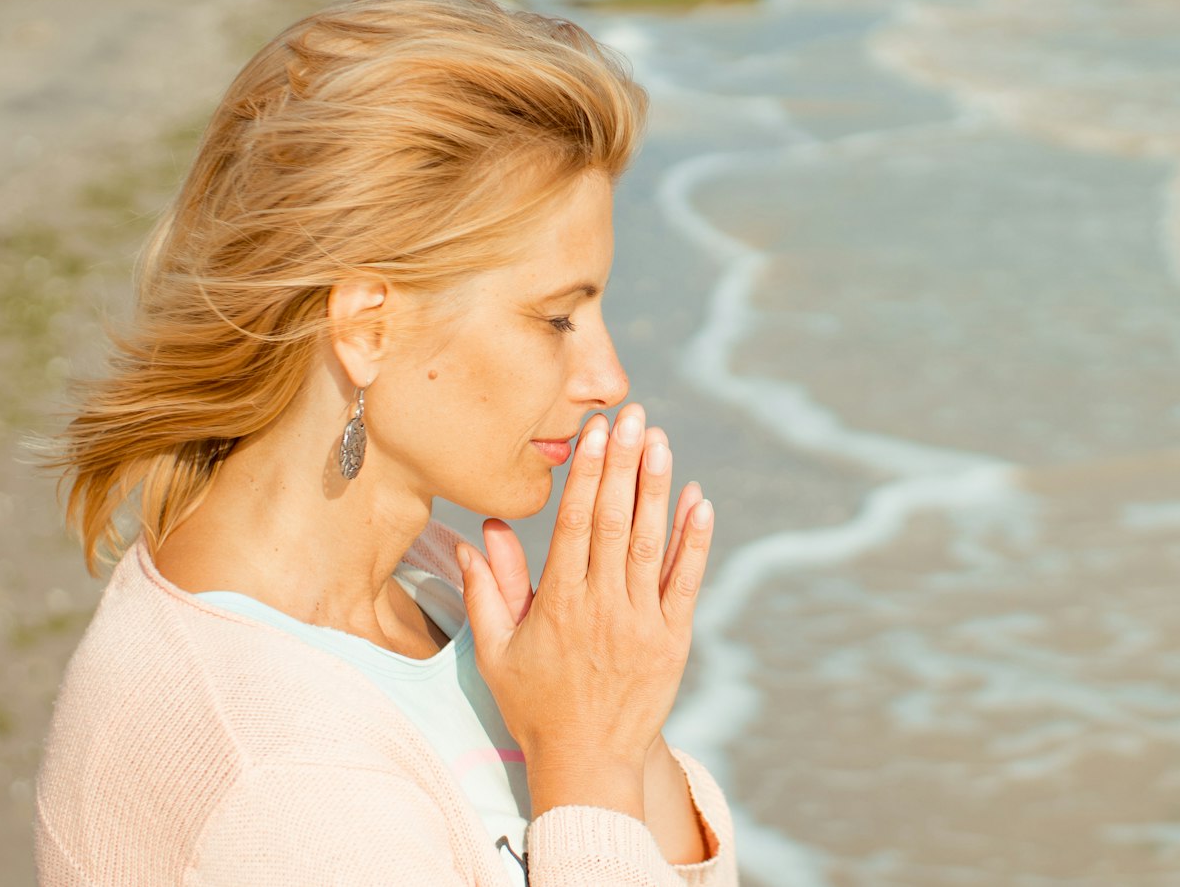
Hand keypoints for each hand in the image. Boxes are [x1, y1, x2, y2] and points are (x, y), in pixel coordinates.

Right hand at [456, 403, 715, 811]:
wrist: (588, 763)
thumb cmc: (535, 705)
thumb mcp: (496, 652)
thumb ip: (488, 592)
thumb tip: (480, 535)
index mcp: (557, 605)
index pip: (573, 525)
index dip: (585, 475)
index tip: (593, 433)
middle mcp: (601, 608)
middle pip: (613, 522)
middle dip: (623, 464)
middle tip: (632, 416)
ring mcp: (641, 623)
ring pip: (649, 544)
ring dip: (657, 488)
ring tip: (660, 440)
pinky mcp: (674, 640)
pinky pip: (686, 582)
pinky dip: (694, 541)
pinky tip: (699, 501)